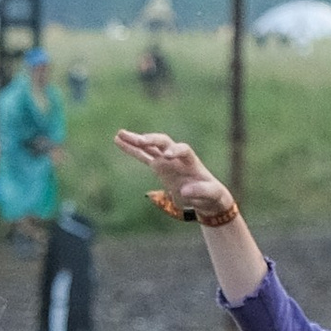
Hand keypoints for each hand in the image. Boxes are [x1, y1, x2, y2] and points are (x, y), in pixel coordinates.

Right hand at [114, 130, 233, 217]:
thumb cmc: (211, 195)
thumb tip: (184, 190)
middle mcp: (177, 157)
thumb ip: (201, 191)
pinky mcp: (158, 166)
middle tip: (141, 141)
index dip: (175, 150)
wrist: (206, 196)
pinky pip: (142, 156)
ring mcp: (166, 160)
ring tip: (120, 134)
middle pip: (164, 143)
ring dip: (136, 140)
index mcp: (191, 162)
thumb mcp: (212, 195)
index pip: (183, 150)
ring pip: (149, 147)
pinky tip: (119, 140)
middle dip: (152, 141)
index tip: (167, 156)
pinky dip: (131, 149)